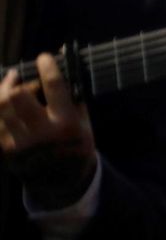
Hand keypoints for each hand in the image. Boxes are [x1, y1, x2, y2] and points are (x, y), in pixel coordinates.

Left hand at [0, 55, 97, 209]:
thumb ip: (75, 95)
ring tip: (8, 85)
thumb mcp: (84, 122)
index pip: (54, 87)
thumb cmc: (76, 145)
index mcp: (66, 123)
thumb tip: (67, 63)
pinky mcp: (5, 150)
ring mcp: (20, 142)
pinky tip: (4, 103)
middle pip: (16, 97)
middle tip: (17, 77)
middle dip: (15, 84)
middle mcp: (42, 133)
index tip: (44, 57)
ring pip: (0, 108)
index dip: (48, 67)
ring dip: (2, 93)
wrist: (63, 181)